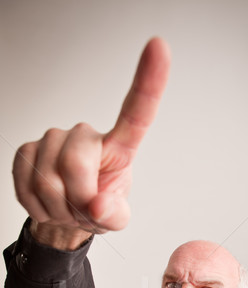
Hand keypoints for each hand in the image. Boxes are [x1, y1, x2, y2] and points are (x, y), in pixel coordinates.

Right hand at [12, 38, 170, 235]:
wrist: (66, 215)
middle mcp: (85, 135)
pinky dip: (38, 207)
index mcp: (119, 146)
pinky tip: (49, 204)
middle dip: (77, 200)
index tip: (159, 47)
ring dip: (58, 207)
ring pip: (47, 180)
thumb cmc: (97, 208)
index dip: (148, 81)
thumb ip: (114, 214)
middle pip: (75, 163)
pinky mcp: (27, 150)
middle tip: (82, 212)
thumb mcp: (115, 218)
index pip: (136, 112)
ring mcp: (54, 140)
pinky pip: (26, 185)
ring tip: (67, 207)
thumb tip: (97, 205)